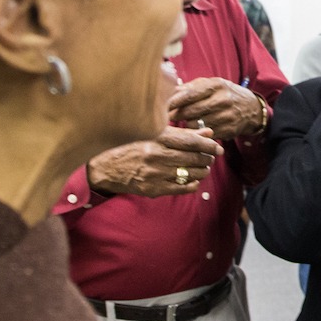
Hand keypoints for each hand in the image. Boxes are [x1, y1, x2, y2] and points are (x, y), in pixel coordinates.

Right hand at [87, 126, 223, 197]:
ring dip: (202, 171)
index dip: (208, 145)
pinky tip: (192, 180)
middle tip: (210, 158)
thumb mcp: (154, 134)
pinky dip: (192, 184)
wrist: (103, 167)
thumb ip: (182, 133)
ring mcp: (154, 173)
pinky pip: (181, 188)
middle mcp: (156, 155)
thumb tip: (208, 132)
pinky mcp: (152, 188)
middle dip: (207, 158)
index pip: (191, 141)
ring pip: (190, 173)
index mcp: (156, 138)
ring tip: (203, 168)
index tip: (217, 147)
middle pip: (193, 157)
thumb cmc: (131, 146)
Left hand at [168, 77, 262, 140]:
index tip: (160, 105)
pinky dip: (197, 132)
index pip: (189, 94)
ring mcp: (227, 116)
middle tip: (164, 117)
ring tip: (181, 122)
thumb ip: (190, 87)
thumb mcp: (211, 85)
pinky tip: (193, 129)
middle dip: (175, 114)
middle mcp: (223, 100)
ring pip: (196, 124)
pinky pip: (205, 134)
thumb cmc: (224, 93)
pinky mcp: (229, 130)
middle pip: (190, 111)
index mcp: (216, 85)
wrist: (251, 108)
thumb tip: (168, 89)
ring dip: (186, 124)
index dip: (173, 101)